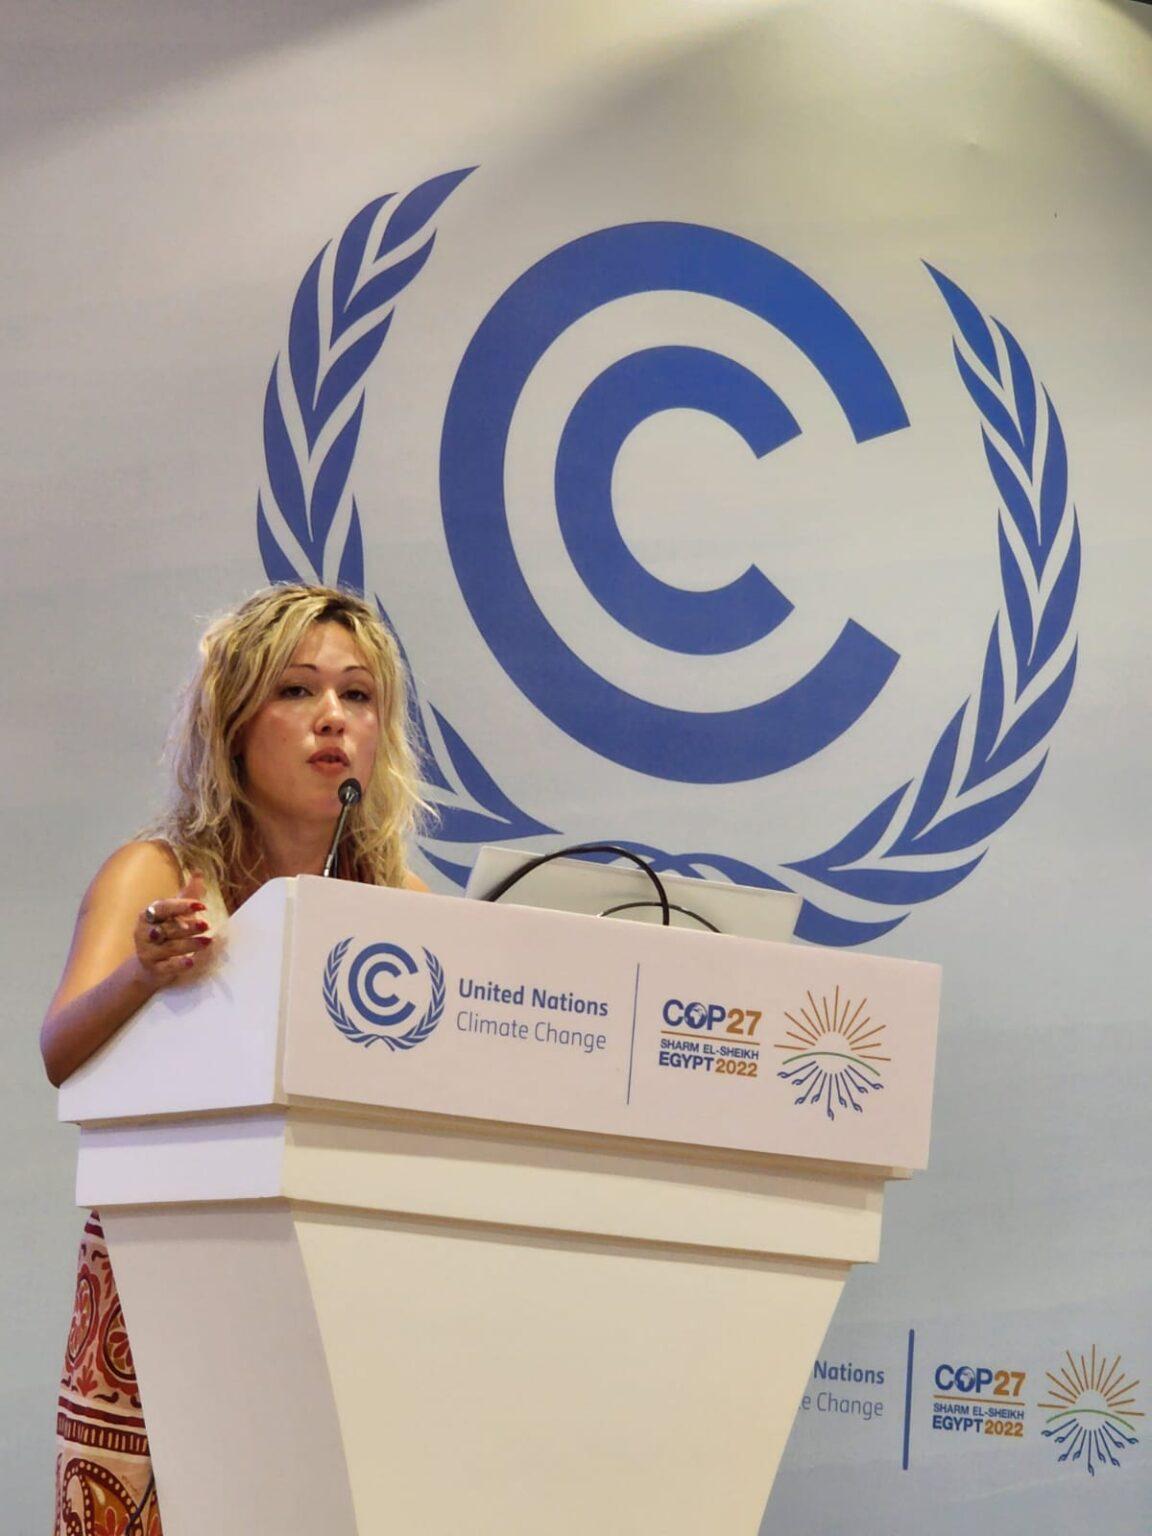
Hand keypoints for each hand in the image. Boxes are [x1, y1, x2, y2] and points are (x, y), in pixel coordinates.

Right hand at [133, 871, 212, 987]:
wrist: (149, 965)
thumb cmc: (166, 932)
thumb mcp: (176, 913)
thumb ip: (188, 895)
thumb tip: (199, 871)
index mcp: (149, 914)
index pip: (164, 907)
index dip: (181, 906)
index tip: (201, 905)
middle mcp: (145, 932)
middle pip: (167, 928)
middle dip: (188, 926)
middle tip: (206, 924)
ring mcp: (147, 951)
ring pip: (168, 947)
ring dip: (189, 944)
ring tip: (207, 941)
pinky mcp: (153, 968)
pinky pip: (166, 967)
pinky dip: (178, 964)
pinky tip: (192, 962)